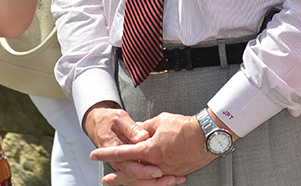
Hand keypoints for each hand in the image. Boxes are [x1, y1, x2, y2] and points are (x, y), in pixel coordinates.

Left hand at [91, 111, 221, 183]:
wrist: (206, 137)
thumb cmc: (183, 127)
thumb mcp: (159, 121)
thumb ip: (145, 128)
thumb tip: (138, 132)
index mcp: (148, 150)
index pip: (122, 153)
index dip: (106, 154)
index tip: (94, 155)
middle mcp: (155, 164)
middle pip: (131, 173)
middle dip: (117, 177)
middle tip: (105, 180)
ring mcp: (166, 171)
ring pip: (145, 179)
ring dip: (133, 181)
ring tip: (124, 183)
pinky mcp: (176, 173)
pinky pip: (160, 179)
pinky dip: (153, 180)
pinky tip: (149, 180)